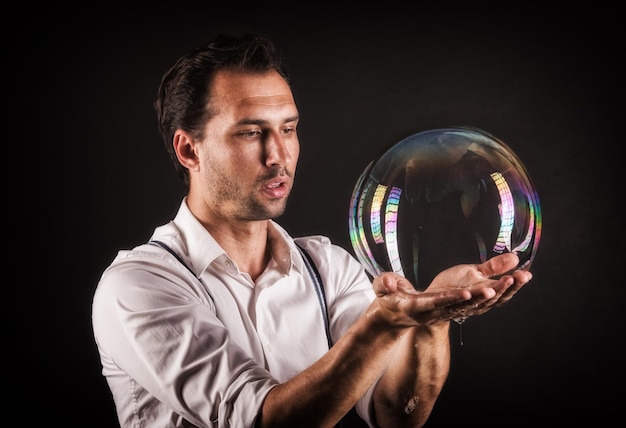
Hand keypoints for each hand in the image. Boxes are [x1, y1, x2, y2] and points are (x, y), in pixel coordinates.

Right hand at [371, 252, 532, 326]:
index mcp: (418, 307)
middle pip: (461, 305)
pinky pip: (476, 302)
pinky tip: (509, 282)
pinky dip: (492, 293)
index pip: (437, 303)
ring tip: (513, 279)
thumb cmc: (388, 300)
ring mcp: (445, 312)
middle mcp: (435, 313)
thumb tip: (391, 284)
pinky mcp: (453, 309)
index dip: (451, 298)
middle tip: (497, 286)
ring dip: (493, 294)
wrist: (394, 315)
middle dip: (480, 296)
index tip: (466, 293)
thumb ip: (384, 285)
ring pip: (474, 304)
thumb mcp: (382, 290)